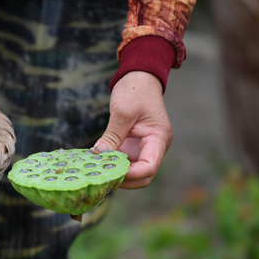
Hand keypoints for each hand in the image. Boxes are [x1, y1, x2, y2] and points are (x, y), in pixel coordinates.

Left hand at [93, 71, 172, 188]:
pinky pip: (126, 164)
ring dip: (118, 174)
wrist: (139, 78)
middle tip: (102, 176)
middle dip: (124, 180)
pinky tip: (99, 164)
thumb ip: (112, 136)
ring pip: (134, 174)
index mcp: (159, 138)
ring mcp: (145, 149)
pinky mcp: (134, 148)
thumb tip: (98, 156)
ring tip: (98, 171)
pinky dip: (114, 166)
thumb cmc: (135, 90)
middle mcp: (155, 147)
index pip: (150, 167)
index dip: (132, 174)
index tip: (111, 172)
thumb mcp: (122, 111)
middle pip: (144, 176)